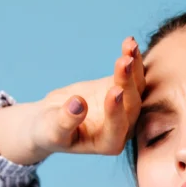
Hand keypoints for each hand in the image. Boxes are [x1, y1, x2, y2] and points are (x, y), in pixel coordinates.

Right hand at [29, 36, 146, 158]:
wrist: (51, 118)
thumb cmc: (49, 131)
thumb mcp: (51, 130)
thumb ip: (65, 121)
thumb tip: (77, 104)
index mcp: (109, 144)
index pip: (117, 128)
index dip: (116, 111)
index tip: (113, 92)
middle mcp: (124, 127)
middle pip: (131, 105)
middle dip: (127, 82)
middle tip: (123, 62)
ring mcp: (126, 108)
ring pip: (136, 87)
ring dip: (134, 66)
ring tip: (129, 46)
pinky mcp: (122, 89)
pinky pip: (131, 73)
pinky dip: (131, 58)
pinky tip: (129, 41)